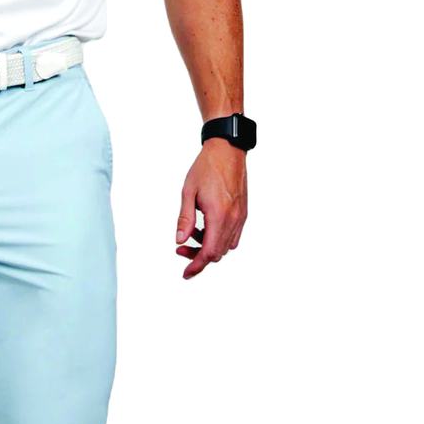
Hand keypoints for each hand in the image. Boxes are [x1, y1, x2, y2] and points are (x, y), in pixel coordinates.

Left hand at [175, 139, 247, 278]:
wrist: (228, 149)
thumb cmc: (207, 168)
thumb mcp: (188, 193)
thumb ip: (184, 220)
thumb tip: (179, 241)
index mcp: (219, 215)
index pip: (208, 252)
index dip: (196, 265)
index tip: (186, 273)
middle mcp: (233, 219)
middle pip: (217, 253)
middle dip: (198, 257)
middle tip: (181, 249)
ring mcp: (241, 217)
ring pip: (225, 247)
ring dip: (208, 247)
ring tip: (193, 232)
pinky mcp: (243, 213)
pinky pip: (233, 236)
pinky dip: (218, 239)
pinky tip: (205, 227)